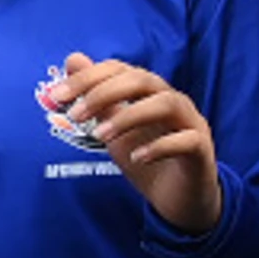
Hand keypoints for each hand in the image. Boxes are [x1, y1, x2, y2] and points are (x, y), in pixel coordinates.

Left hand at [47, 52, 217, 232]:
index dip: (88, 78)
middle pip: (141, 79)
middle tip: (74, 115)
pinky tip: (137, 158)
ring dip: (128, 117)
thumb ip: (96, 96)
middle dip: (104, 93)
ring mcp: (191, 123)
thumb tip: (73, 58)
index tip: (56, 96)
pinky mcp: (202, 150)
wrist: (177, 199)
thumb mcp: (113, 126)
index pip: (119, 70)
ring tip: (100, 136)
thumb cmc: (146, 156)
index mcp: (149, 91)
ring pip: (165, 103)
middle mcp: (172, 100)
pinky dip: (160, 146)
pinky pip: (186, 140)